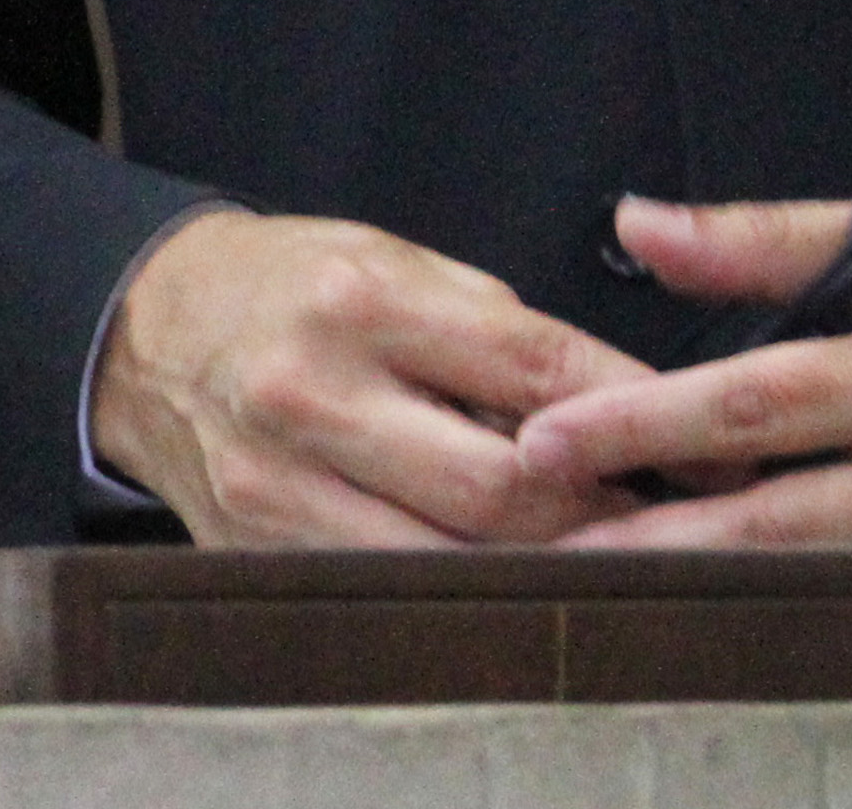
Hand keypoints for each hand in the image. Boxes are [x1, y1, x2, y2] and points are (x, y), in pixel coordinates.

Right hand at [88, 210, 652, 548]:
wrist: (150, 329)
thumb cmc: (296, 287)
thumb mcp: (396, 262)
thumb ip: (496, 330)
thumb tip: (616, 405)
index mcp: (362, 302)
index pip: (530, 364)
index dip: (631, 408)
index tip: (701, 439)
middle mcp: (313, 395)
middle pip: (494, 487)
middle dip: (595, 510)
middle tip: (665, 513)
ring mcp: (277, 486)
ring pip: (445, 560)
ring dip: (538, 566)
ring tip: (605, 556)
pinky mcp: (256, 550)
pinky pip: (383, 589)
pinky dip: (457, 589)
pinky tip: (505, 577)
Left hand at [513, 198, 851, 690]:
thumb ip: (770, 240)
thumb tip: (639, 226)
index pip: (752, 407)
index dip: (637, 427)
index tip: (544, 444)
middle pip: (769, 533)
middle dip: (643, 551)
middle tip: (539, 561)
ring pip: (825, 612)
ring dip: (712, 616)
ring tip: (608, 616)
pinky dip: (812, 658)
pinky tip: (734, 653)